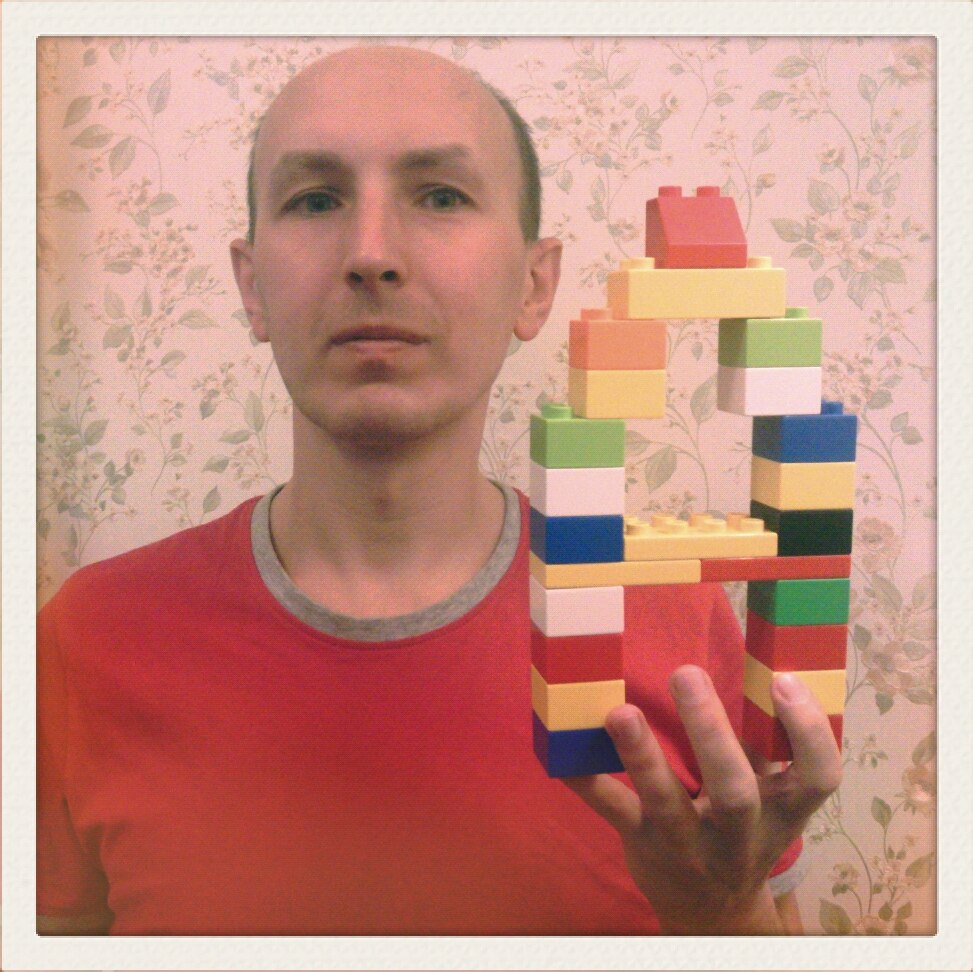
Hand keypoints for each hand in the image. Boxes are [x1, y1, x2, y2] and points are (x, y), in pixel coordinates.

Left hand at [561, 664, 841, 934]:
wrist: (712, 912)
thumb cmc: (744, 826)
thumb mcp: (773, 796)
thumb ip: (768, 742)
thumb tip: (761, 659)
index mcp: (783, 808)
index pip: (818, 775)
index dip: (807, 730)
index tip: (783, 679)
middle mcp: (740, 831)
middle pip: (734, 790)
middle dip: (710, 733)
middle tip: (686, 673)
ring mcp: (688, 842)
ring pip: (667, 804)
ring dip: (642, 758)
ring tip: (621, 713)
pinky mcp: (643, 844)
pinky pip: (613, 812)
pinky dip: (589, 782)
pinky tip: (565, 754)